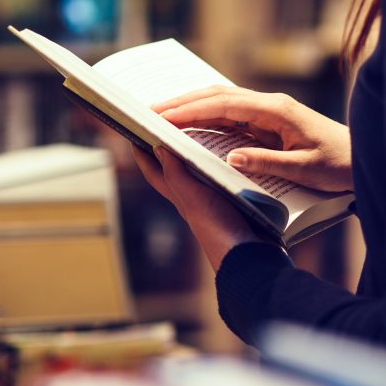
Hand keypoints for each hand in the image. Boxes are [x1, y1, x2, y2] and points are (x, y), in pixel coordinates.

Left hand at [132, 146, 265, 270]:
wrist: (250, 257)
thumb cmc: (219, 230)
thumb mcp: (193, 198)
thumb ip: (176, 174)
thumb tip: (158, 149)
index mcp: (180, 198)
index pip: (154, 173)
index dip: (142, 155)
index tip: (135, 134)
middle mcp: (194, 200)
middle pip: (175, 171)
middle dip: (169, 150)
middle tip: (168, 128)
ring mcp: (214, 203)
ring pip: (201, 174)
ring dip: (198, 156)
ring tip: (201, 134)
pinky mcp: (234, 204)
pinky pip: (224, 180)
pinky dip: (224, 166)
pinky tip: (233, 158)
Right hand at [154, 85, 353, 191]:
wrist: (363, 159)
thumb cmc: (339, 165)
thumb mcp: (305, 169)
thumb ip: (267, 162)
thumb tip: (230, 156)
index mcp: (276, 111)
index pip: (224, 105)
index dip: (191, 111)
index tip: (163, 117)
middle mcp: (269, 104)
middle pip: (217, 95)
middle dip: (182, 102)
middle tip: (149, 111)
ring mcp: (267, 111)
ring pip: (221, 101)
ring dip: (191, 106)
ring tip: (161, 114)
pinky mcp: (267, 121)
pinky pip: (230, 113)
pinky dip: (205, 115)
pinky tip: (189, 122)